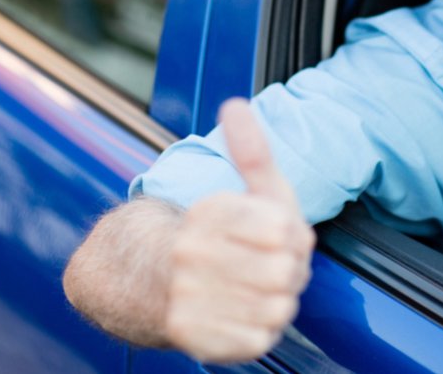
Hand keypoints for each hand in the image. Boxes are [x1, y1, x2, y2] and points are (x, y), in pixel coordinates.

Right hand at [164, 98, 315, 362]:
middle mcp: (190, 255)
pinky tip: (247, 313)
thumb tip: (235, 102)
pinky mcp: (194, 339)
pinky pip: (259, 340)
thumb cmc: (218, 232)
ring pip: (277, 308)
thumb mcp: (242, 187)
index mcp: (206, 213)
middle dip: (290, 270)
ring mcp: (189, 299)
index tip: (276, 233)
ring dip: (279, 301)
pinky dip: (262, 329)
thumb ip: (250, 149)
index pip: (283, 228)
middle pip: (285, 271)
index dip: (290, 234)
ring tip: (261, 290)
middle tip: (274, 266)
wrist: (151, 281)